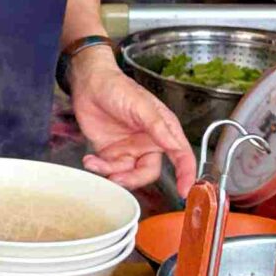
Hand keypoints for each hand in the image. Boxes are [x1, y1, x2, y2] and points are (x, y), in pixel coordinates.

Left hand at [68, 54, 195, 195]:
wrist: (89, 84)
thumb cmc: (119, 88)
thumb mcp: (142, 105)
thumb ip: (158, 127)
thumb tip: (175, 146)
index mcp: (163, 131)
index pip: (181, 156)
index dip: (186, 175)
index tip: (185, 191)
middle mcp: (148, 143)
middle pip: (148, 172)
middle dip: (134, 179)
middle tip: (119, 178)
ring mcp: (129, 149)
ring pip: (127, 174)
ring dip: (112, 174)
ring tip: (97, 164)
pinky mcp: (110, 152)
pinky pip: (109, 169)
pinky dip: (100, 169)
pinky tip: (91, 160)